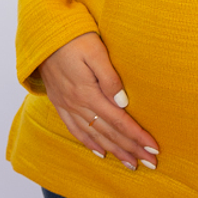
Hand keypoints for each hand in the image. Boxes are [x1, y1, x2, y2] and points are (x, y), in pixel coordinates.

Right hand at [37, 32, 159, 170]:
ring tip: (130, 164)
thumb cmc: (74, 37)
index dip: (137, 136)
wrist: (43, 34)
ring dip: (114, 151)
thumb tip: (123, 103)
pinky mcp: (60, 103)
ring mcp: (67, 105)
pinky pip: (75, 130)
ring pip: (94, 136)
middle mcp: (77, 104)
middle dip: (130, 149)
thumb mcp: (95, 51)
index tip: (153, 149)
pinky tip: (100, 152)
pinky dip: (89, 144)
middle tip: (150, 164)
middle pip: (108, 133)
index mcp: (87, 93)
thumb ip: (109, 77)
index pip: (118, 120)